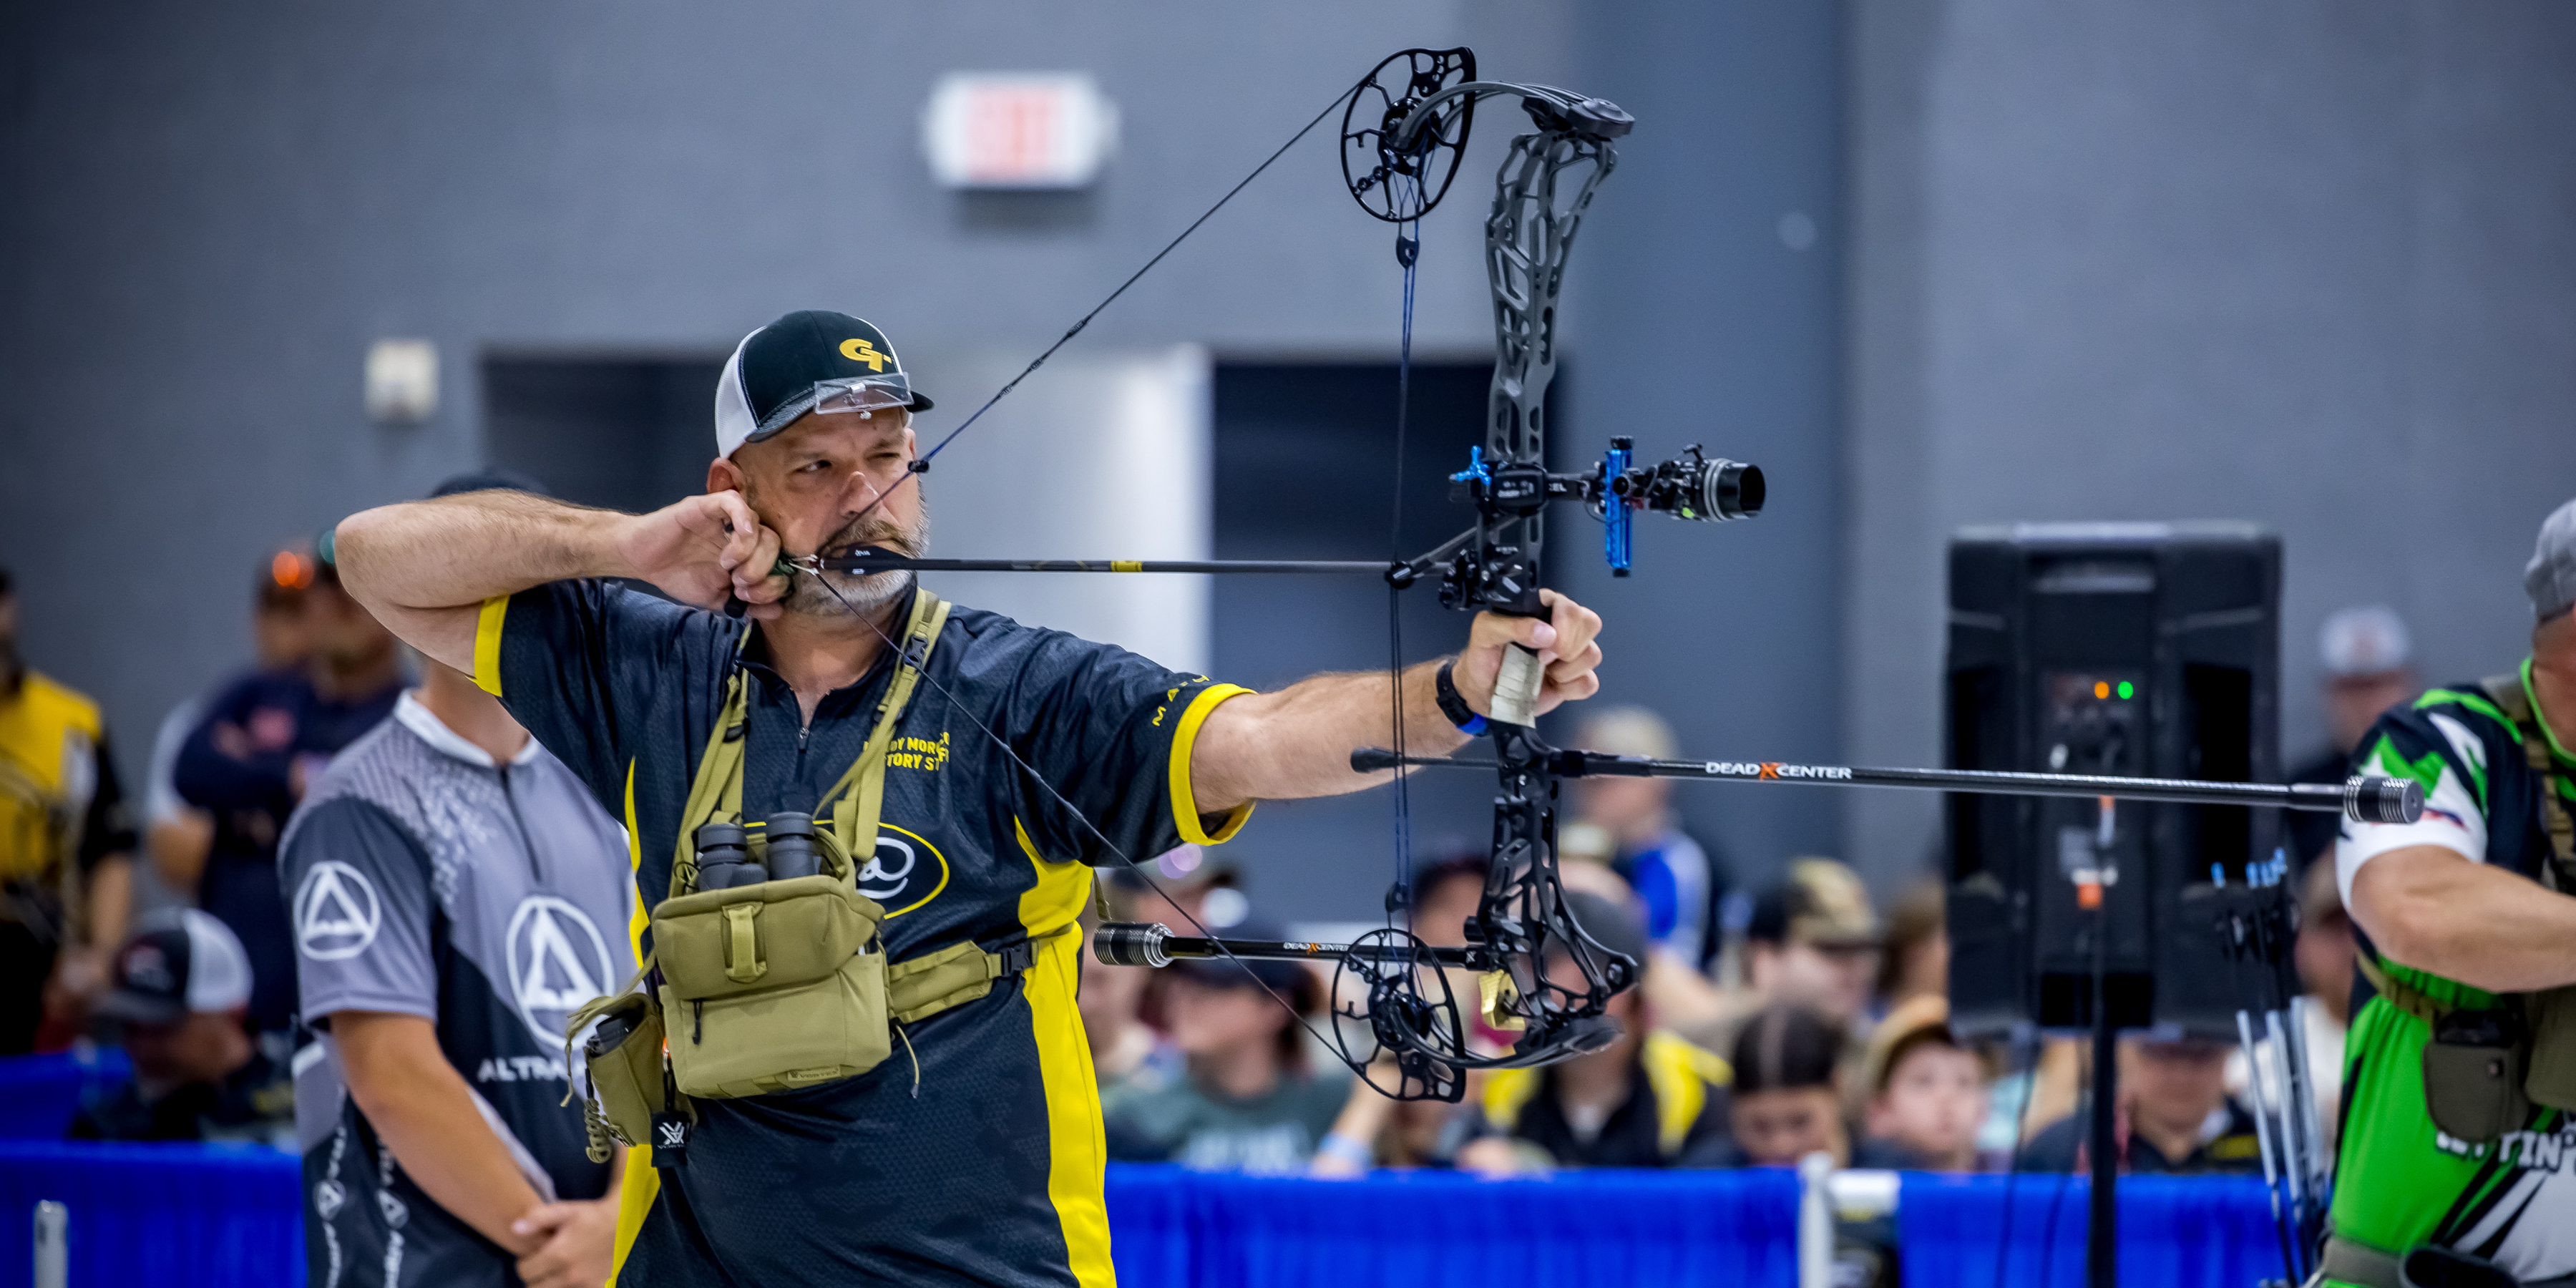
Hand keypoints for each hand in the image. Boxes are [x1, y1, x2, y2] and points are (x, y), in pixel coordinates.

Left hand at [512, 1198, 616, 1287]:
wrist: (624, 1224)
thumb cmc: (591, 1216)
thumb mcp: (565, 1210)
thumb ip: (538, 1218)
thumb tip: (515, 1228)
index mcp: (558, 1255)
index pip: (524, 1271)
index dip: (525, 1263)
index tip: (533, 1255)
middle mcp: (569, 1274)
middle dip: (534, 1277)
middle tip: (543, 1264)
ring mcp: (583, 1285)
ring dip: (549, 1284)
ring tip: (556, 1270)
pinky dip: (567, 1287)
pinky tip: (572, 1276)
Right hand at [609, 492, 788, 620]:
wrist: (642, 561)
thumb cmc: (679, 576)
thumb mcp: (717, 599)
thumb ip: (745, 606)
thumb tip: (777, 611)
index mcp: (748, 554)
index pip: (778, 562)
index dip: (772, 583)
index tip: (748, 598)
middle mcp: (740, 533)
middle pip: (773, 542)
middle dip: (762, 569)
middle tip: (738, 582)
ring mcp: (725, 518)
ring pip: (758, 524)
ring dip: (750, 551)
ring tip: (727, 567)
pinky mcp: (706, 506)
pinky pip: (734, 501)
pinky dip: (743, 518)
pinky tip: (739, 535)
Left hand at [1450, 590, 1603, 718]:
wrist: (1482, 691)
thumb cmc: (1483, 657)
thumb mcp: (1484, 633)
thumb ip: (1510, 625)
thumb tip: (1546, 632)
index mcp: (1543, 606)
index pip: (1571, 607)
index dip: (1563, 627)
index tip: (1543, 645)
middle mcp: (1561, 625)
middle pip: (1590, 624)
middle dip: (1566, 648)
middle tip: (1542, 659)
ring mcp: (1571, 652)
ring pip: (1592, 654)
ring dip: (1565, 670)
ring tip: (1542, 671)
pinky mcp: (1574, 677)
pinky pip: (1589, 682)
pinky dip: (1570, 688)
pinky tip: (1552, 685)